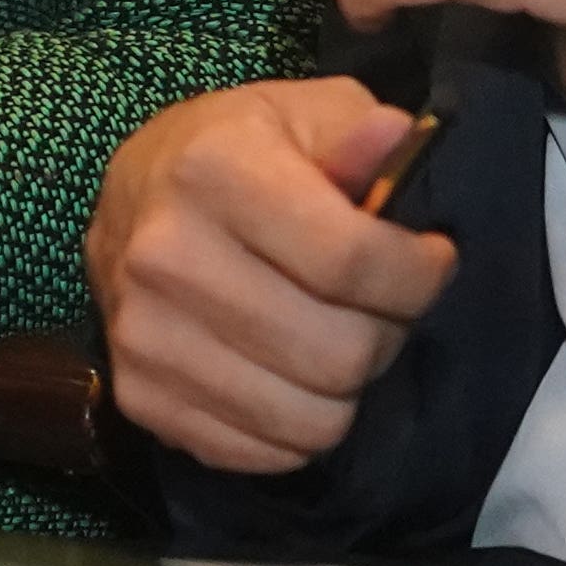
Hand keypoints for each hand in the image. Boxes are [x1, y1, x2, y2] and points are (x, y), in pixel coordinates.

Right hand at [86, 81, 458, 476]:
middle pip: (336, 353)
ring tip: (337, 341)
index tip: (430, 261)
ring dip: (346, 391)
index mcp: (213, 171)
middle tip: (381, 307)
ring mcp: (144, 337)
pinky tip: (292, 377)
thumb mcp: (306, 112)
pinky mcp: (139, 397)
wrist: (135, 198)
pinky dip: (297, 430)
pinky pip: (260, 453)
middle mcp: (166, 255)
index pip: (351, 262)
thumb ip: (357, 130)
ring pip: (306, 420)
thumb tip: (394, 140)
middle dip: (387, 334)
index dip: (419, 276)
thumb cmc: (241, 152)